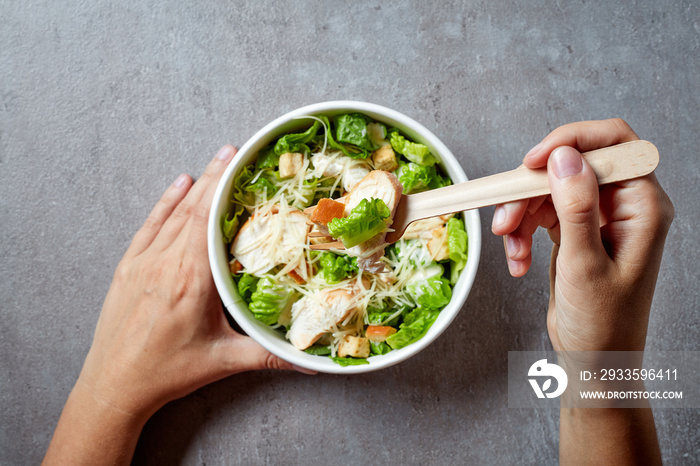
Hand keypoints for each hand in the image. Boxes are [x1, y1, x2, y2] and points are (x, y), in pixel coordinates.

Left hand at [44, 146, 309, 464]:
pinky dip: (164, 203)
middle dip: (214, 176)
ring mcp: (143, 263)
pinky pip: (149, 226)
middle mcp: (165, 263)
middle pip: (192, 208)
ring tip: (213, 161)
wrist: (113, 386)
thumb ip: (269, 356)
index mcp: (190, 279)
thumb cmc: (168, 372)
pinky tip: (176, 185)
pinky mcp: (128, 269)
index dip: (223, 186)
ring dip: (194, 185)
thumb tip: (312, 362)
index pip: (208, 220)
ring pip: (172, 213)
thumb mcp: (223, 362)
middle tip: (233, 150)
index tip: (238, 160)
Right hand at [491, 119, 673, 351]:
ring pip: (548, 190)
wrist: (594, 360)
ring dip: (520, 215)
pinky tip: (517, 261)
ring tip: (510, 248)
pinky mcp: (575, 230)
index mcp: (642, 207)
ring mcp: (598, 217)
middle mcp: (623, 205)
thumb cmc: (602, 323)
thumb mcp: (584, 265)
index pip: (614, 145)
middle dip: (532, 190)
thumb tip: (565, 156)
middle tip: (506, 216)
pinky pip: (540, 213)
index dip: (571, 141)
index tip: (532, 161)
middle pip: (570, 166)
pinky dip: (521, 234)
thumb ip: (577, 208)